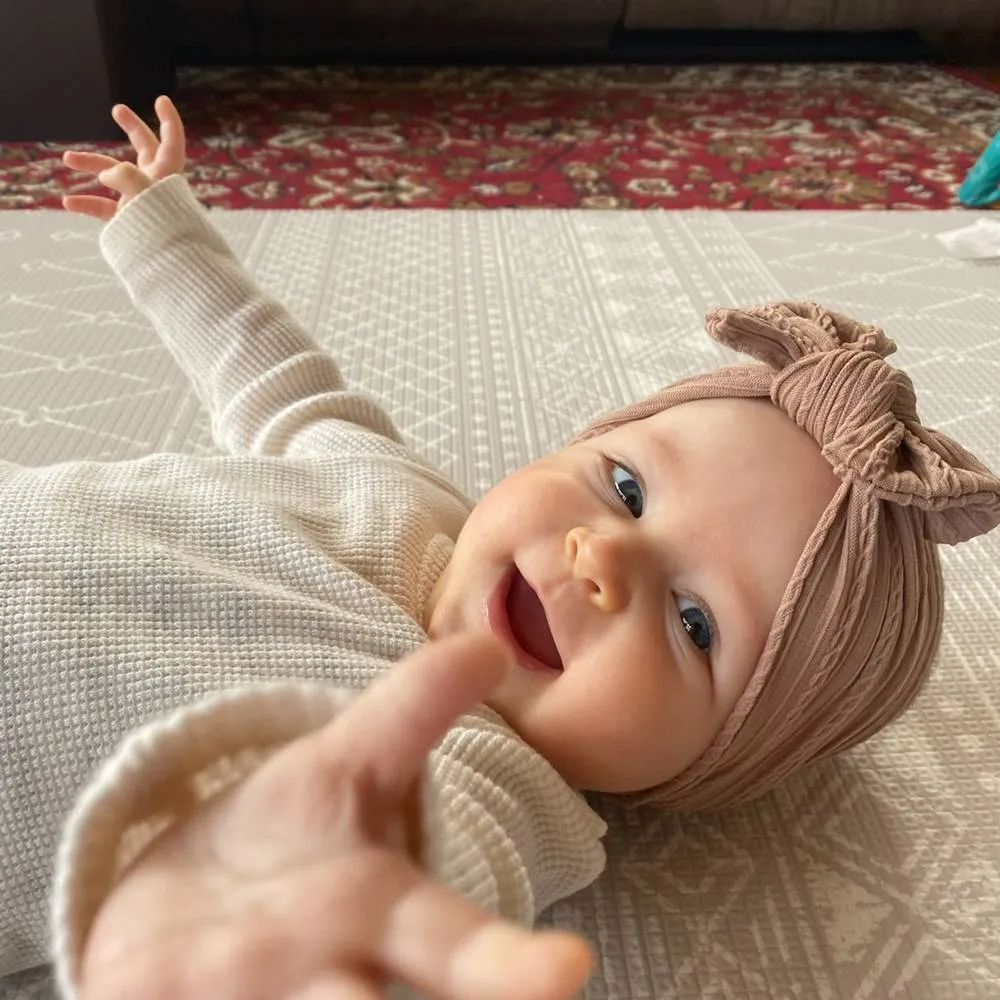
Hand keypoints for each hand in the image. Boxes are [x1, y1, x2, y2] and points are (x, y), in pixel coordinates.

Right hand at [62, 95, 185, 221]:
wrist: (169, 264)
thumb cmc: (163, 226)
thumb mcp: (146, 194)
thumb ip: (125, 176)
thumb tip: (106, 175)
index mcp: (166, 173)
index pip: (171, 141)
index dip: (168, 120)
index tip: (160, 100)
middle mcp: (155, 183)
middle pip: (145, 148)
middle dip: (132, 127)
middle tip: (117, 109)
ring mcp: (141, 200)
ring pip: (114, 175)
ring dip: (91, 164)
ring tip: (67, 159)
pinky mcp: (130, 219)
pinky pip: (105, 207)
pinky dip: (87, 203)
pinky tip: (68, 201)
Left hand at [79, 633, 594, 999]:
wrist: (183, 913)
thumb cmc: (289, 841)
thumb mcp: (348, 762)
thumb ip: (416, 705)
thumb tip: (489, 646)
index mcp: (382, 916)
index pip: (461, 944)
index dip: (515, 970)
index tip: (571, 970)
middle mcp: (327, 977)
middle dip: (399, 997)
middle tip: (447, 985)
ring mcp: (242, 996)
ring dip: (302, 998)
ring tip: (324, 980)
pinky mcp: (148, 998)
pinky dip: (156, 995)